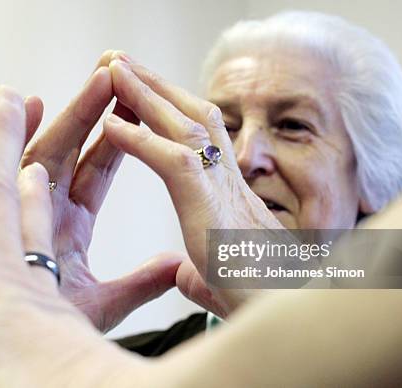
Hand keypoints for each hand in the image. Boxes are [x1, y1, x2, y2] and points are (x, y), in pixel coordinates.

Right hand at [20, 51, 182, 331]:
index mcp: (69, 224)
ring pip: (40, 151)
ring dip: (66, 113)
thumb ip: (141, 282)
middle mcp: (39, 210)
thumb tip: (177, 266)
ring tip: (94, 78)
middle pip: (69, 149)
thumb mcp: (105, 302)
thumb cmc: (53, 338)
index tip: (136, 104)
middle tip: (116, 70)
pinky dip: (0, 134)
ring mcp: (12, 211)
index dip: (118, 136)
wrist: (20, 366)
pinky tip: (19, 105)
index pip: (98, 169)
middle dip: (93, 109)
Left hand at [103, 59, 283, 315]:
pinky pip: (173, 162)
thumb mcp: (222, 284)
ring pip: (184, 126)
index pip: (201, 140)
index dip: (172, 112)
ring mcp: (225, 192)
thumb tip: (185, 276)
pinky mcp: (214, 209)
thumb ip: (201, 275)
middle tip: (123, 61)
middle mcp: (230, 184)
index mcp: (230, 197)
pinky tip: (111, 125)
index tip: (143, 95)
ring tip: (115, 67)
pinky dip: (140, 141)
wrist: (291, 317)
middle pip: (194, 117)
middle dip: (157, 86)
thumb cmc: (262, 302)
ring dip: (147, 94)